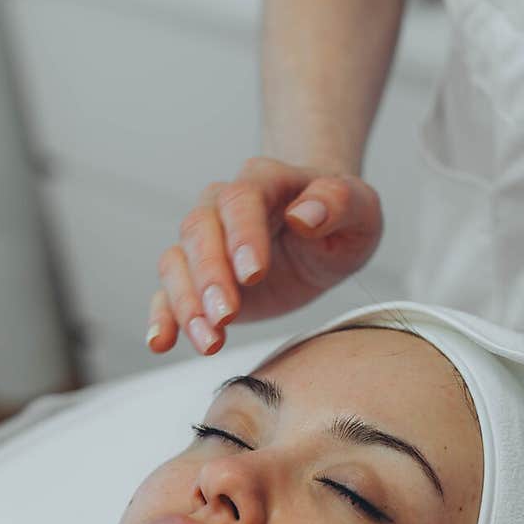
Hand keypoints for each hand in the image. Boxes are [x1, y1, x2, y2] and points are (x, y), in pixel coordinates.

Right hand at [146, 156, 382, 356]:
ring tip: (209, 342)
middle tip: (226, 315)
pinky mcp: (200, 279)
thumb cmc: (341, 219)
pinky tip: (162, 342)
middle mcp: (224, 206)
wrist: (323, 234)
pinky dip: (163, 317)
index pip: (241, 199)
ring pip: (178, 262)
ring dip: (187, 304)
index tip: (253, 274)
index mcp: (266, 181)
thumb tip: (304, 216)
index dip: (242, 235)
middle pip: (199, 230)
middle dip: (209, 276)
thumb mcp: (361, 209)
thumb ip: (338, 204)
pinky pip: (168, 292)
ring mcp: (207, 242)